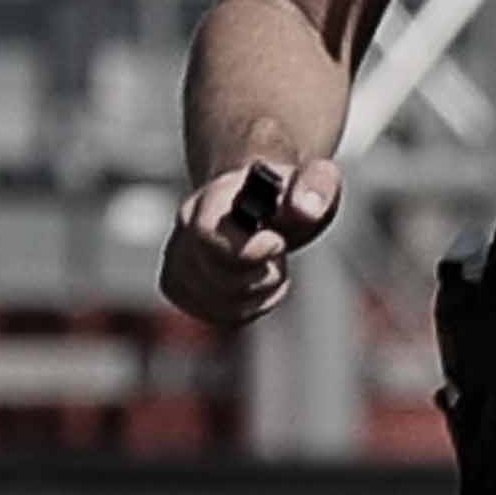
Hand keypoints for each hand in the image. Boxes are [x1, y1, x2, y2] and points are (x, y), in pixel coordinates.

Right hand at [162, 156, 336, 331]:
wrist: (262, 202)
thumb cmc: (289, 191)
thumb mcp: (315, 177)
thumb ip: (314, 187)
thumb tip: (304, 208)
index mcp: (209, 201)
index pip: (207, 236)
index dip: (248, 249)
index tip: (277, 241)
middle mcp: (185, 231)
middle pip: (220, 278)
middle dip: (261, 273)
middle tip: (276, 249)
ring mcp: (181, 262)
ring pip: (224, 304)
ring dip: (260, 292)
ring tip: (268, 264)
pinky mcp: (186, 291)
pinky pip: (225, 316)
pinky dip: (252, 307)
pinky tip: (258, 283)